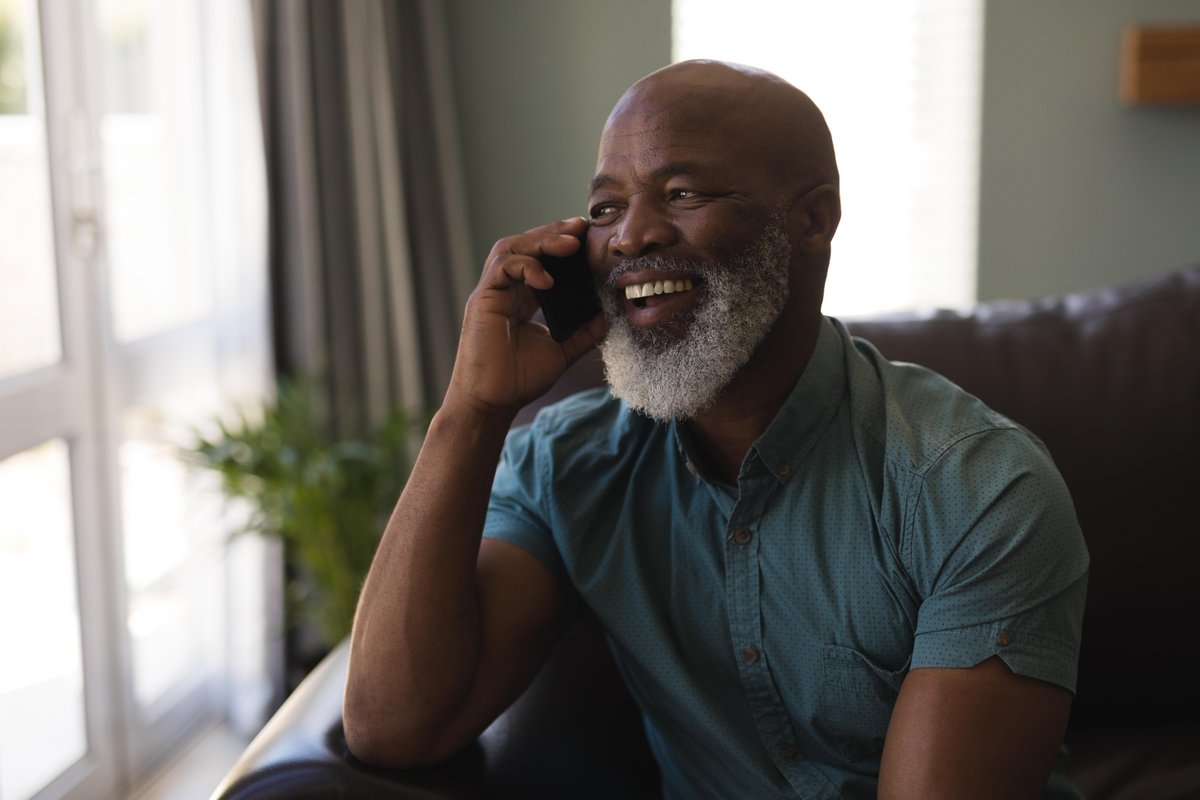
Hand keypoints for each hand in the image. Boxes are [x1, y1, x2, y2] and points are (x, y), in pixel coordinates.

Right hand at [445, 217, 606, 419]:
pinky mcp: (483, 300)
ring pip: (511, 248)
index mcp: (520, 299)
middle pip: (524, 245)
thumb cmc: (518, 379)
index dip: (560, 245)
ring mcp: (491, 293)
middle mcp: (504, 290)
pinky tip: (548, 278)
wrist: (492, 403)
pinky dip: (526, 266)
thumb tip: (608, 314)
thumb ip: (583, 332)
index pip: (539, 259)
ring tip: (570, 243)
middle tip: (581, 227)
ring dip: (541, 240)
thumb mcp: (561, 352)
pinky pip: (502, 268)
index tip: (587, 237)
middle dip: (553, 232)